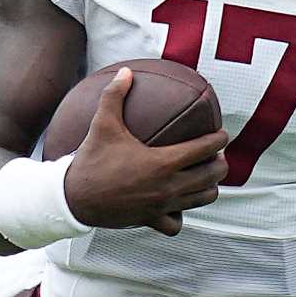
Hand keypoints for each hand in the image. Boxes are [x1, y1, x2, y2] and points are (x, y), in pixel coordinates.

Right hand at [61, 67, 229, 236]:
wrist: (73, 198)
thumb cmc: (90, 159)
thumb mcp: (102, 124)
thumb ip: (115, 95)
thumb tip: (126, 72)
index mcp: (162, 162)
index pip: (204, 149)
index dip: (219, 139)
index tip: (222, 134)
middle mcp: (167, 186)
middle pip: (212, 176)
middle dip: (220, 164)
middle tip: (216, 155)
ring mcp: (161, 206)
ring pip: (202, 199)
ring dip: (208, 187)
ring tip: (205, 177)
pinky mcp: (151, 220)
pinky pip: (176, 224)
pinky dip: (181, 216)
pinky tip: (178, 205)